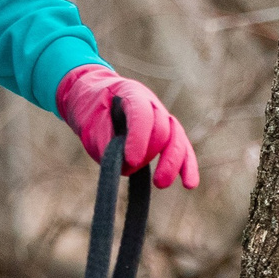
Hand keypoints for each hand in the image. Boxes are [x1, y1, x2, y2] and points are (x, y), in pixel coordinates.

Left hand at [55, 63, 199, 190]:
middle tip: (135, 168)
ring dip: (172, 162)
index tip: (132, 161)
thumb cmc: (91, 110)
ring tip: (161, 183)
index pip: (142, 114)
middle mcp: (152, 104)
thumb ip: (106, 142)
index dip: (139, 138)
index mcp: (131, 93)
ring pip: (177, 138)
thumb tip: (127, 166)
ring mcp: (162, 118)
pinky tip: (189, 184)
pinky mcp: (167, 135)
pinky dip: (186, 166)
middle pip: (161, 128)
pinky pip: (181, 149)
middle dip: (151, 152)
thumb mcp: (89, 123)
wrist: (95, 99)